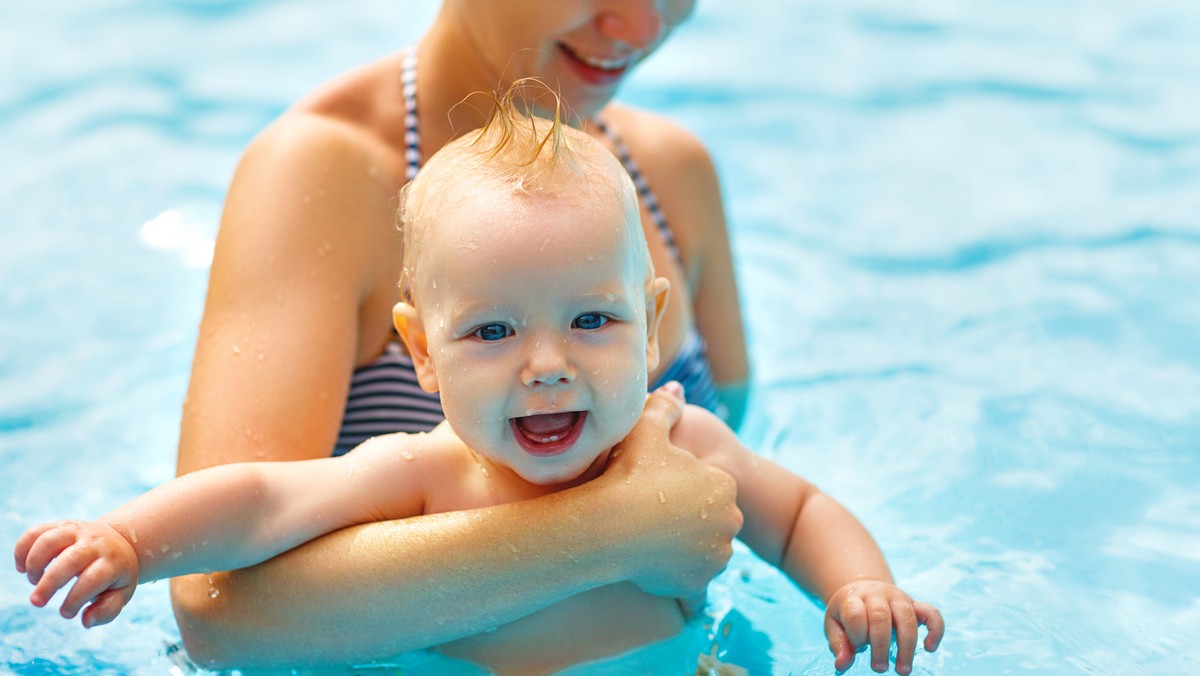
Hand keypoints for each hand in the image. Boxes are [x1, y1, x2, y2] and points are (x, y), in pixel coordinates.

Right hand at [14, 520, 139, 626]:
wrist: (121, 541)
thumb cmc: (115, 575)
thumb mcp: (121, 593)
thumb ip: (107, 610)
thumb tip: (86, 621)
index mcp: (112, 562)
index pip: (93, 579)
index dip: (75, 599)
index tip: (66, 613)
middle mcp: (95, 544)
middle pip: (70, 559)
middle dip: (49, 583)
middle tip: (37, 602)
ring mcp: (78, 532)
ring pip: (51, 540)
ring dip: (34, 563)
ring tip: (33, 581)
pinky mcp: (62, 526)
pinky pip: (37, 531)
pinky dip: (23, 548)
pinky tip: (22, 567)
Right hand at [601, 382, 742, 601]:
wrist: (611, 527)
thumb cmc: (628, 474)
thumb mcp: (645, 430)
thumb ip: (665, 405)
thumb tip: (676, 385)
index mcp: (724, 485)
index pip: (709, 486)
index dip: (682, 486)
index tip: (657, 487)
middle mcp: (729, 521)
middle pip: (709, 519)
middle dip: (690, 518)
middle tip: (653, 515)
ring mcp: (716, 556)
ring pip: (703, 549)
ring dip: (686, 547)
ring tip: (651, 539)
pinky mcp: (700, 584)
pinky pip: (691, 579)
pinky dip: (677, 574)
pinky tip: (653, 564)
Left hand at [824, 580, 943, 674]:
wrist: (862, 588)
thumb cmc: (847, 612)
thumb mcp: (834, 624)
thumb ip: (838, 644)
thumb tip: (841, 665)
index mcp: (853, 597)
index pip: (855, 614)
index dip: (856, 636)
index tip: (856, 648)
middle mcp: (877, 594)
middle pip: (880, 616)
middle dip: (880, 646)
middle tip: (879, 668)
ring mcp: (898, 597)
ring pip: (906, 617)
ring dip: (906, 646)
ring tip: (903, 670)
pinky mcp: (915, 604)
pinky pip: (931, 613)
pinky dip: (935, 629)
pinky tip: (929, 648)